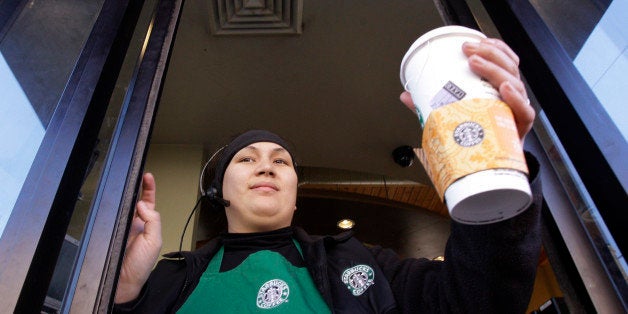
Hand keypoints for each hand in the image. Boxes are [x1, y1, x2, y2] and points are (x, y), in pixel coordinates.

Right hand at [115, 173, 161, 303]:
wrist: (123, 282)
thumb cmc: (140, 266)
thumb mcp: (153, 241)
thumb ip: (153, 221)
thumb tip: (143, 204)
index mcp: (148, 224)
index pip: (149, 202)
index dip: (148, 188)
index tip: (147, 176)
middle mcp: (135, 223)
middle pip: (134, 199)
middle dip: (135, 186)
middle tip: (135, 174)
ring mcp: (121, 226)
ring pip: (122, 206)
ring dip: (123, 195)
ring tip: (126, 184)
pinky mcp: (109, 230)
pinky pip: (110, 216)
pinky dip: (111, 207)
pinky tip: (113, 201)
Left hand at [400, 38, 534, 143]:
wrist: (488, 169)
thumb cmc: (475, 138)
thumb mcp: (453, 117)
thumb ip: (432, 106)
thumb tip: (406, 96)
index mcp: (498, 90)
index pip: (504, 61)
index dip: (494, 48)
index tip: (475, 41)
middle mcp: (510, 98)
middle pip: (509, 67)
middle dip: (489, 54)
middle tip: (468, 51)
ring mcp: (515, 112)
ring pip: (515, 83)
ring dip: (496, 70)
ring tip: (477, 65)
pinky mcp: (518, 130)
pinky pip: (525, 112)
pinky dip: (516, 99)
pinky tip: (504, 89)